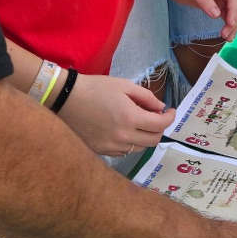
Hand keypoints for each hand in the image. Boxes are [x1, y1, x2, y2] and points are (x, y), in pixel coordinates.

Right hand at [58, 75, 174, 156]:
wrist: (66, 99)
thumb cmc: (96, 88)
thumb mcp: (124, 85)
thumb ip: (146, 97)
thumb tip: (160, 108)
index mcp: (130, 117)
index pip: (160, 125)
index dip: (170, 118)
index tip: (170, 111)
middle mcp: (123, 136)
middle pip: (152, 141)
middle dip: (160, 129)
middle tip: (157, 117)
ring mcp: (111, 147)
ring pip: (139, 148)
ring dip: (145, 136)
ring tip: (140, 122)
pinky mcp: (101, 151)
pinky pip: (124, 151)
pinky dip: (130, 142)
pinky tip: (125, 130)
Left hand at [157, 0, 236, 40]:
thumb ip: (204, 0)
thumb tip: (217, 15)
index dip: (234, 11)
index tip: (230, 24)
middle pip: (235, 5)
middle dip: (234, 20)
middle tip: (226, 35)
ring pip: (232, 11)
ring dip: (232, 24)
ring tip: (228, 38)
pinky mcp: (214, 3)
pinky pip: (225, 13)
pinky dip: (227, 23)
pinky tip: (226, 33)